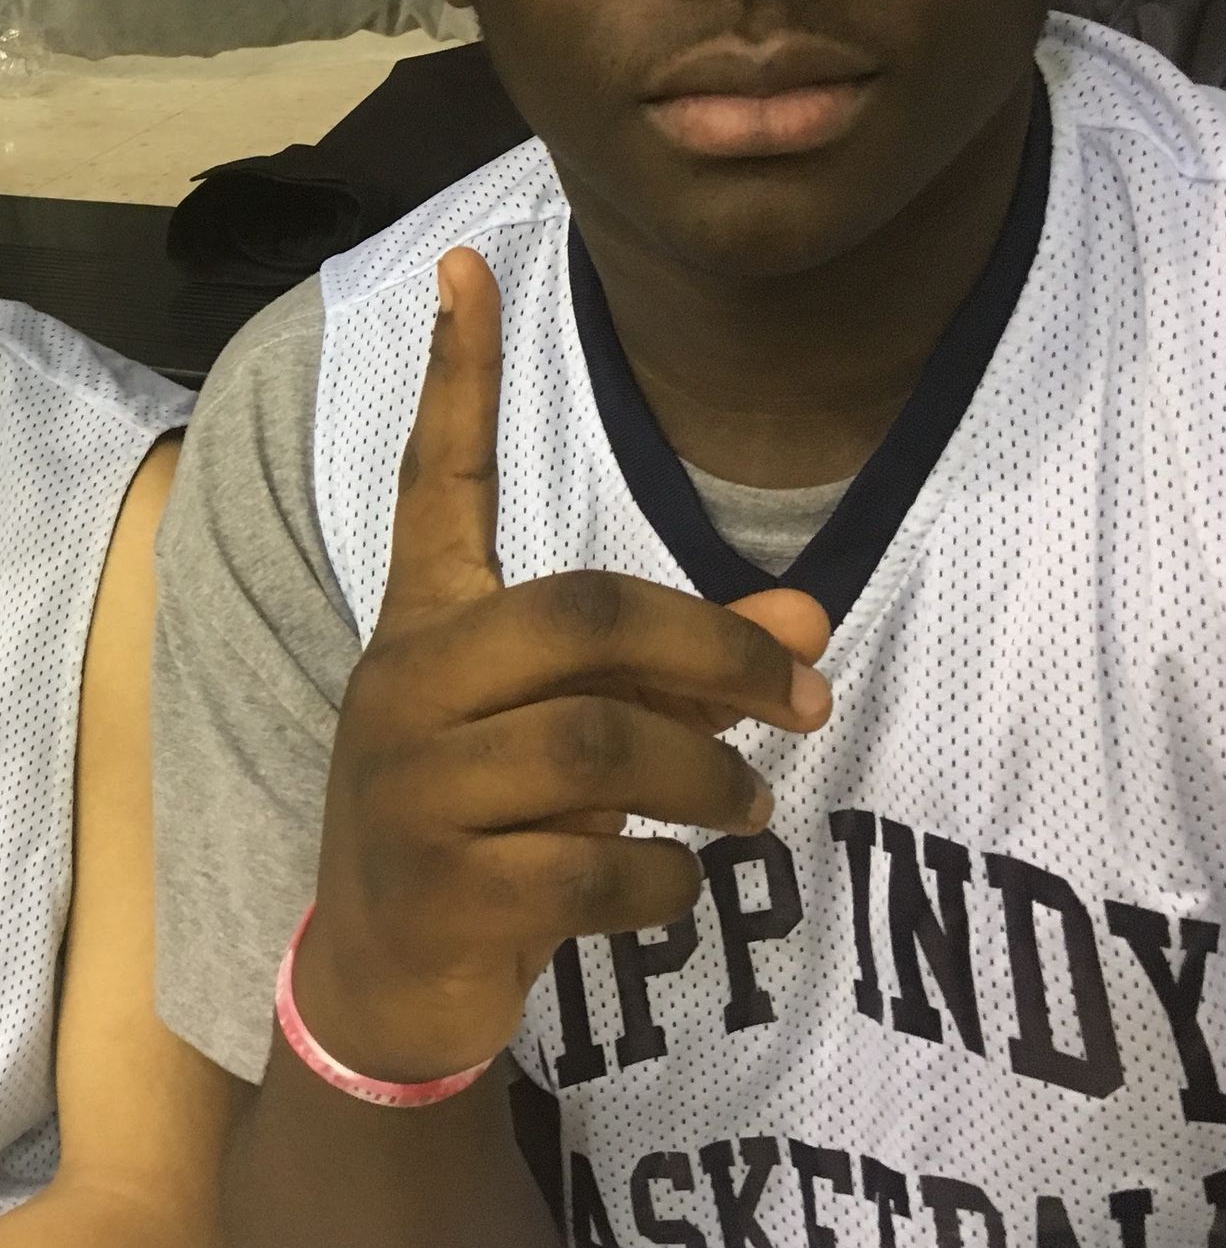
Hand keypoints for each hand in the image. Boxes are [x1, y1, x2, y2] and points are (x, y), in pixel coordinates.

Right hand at [301, 247, 831, 1080]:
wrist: (387, 985)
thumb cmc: (489, 825)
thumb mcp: (576, 736)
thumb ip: (681, 675)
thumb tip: (815, 628)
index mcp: (430, 626)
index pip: (437, 483)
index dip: (458, 378)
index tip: (469, 262)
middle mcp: (408, 683)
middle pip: (585, 618)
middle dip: (715, 655)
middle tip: (804, 705)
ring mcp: (410, 786)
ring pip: (597, 747)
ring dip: (705, 781)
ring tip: (750, 810)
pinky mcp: (438, 884)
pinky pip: (589, 866)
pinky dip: (660, 884)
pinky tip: (672, 890)